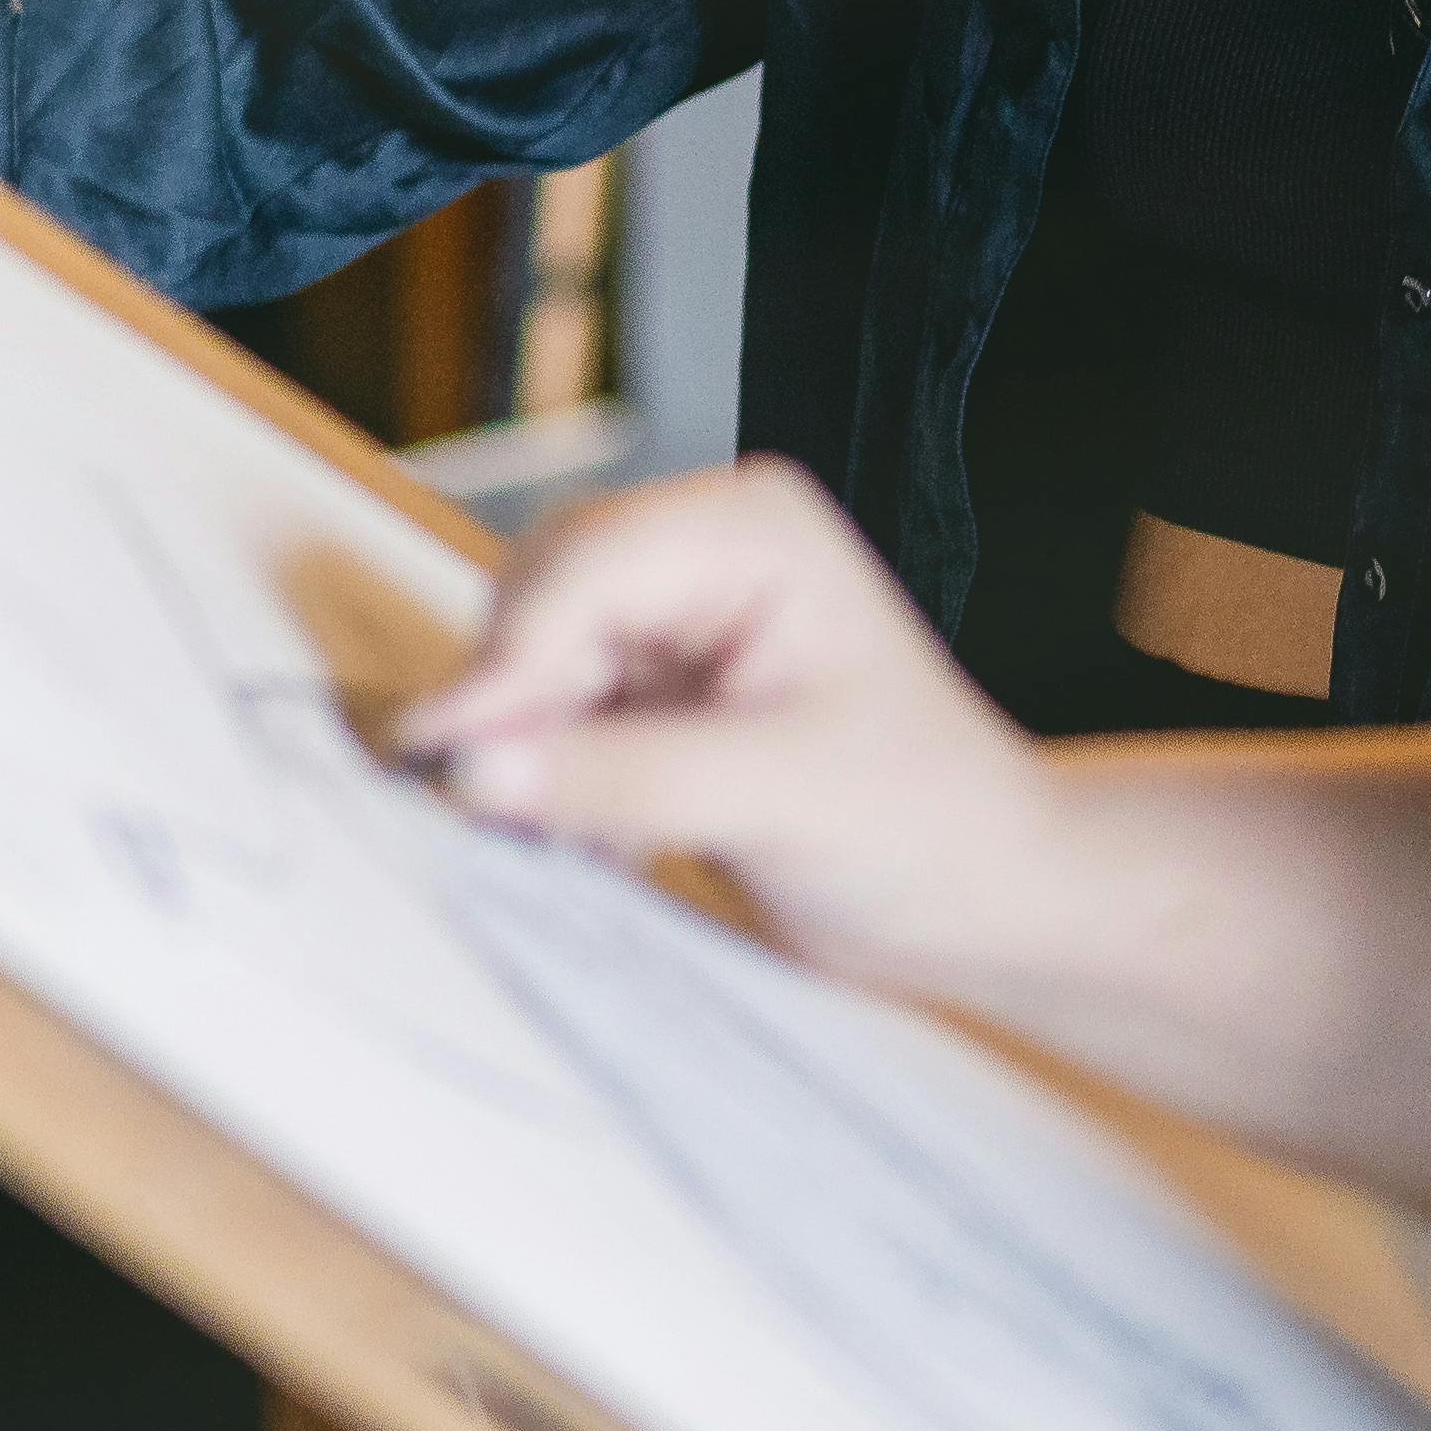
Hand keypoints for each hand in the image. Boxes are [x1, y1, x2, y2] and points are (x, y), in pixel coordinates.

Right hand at [397, 464, 1067, 1001]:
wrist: (982, 899)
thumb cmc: (928, 826)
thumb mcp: (777, 797)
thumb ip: (623, 777)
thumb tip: (476, 767)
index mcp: (751, 531)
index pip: (584, 570)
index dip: (509, 662)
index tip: (448, 753)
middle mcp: (705, 553)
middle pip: (538, 600)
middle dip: (517, 703)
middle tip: (506, 808)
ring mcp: (677, 619)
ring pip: (533, 659)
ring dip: (533, 747)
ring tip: (586, 835)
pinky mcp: (658, 689)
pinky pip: (553, 714)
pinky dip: (556, 777)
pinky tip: (608, 840)